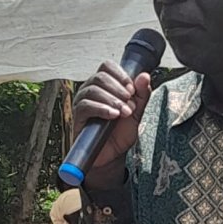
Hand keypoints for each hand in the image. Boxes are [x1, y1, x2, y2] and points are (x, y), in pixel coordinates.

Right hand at [72, 62, 151, 187]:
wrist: (111, 156)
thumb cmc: (120, 133)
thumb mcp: (137, 114)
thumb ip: (142, 95)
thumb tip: (145, 76)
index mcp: (105, 86)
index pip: (107, 67)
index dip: (121, 75)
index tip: (132, 89)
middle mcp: (91, 90)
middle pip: (101, 76)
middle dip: (119, 89)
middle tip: (130, 104)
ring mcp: (82, 101)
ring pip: (93, 89)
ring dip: (112, 100)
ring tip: (124, 112)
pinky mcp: (78, 116)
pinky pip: (86, 105)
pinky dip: (102, 109)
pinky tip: (113, 116)